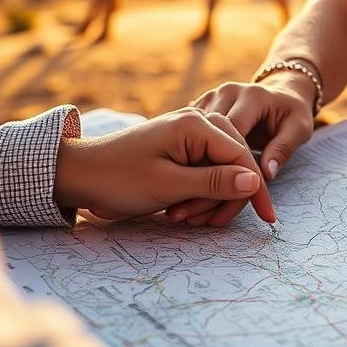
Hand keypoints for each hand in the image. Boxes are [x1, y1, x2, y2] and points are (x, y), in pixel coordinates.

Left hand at [54, 108, 275, 223]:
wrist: (78, 174)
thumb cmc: (119, 178)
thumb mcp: (169, 185)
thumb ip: (214, 182)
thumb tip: (254, 181)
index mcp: (197, 124)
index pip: (241, 156)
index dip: (256, 189)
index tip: (268, 218)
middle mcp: (197, 121)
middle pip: (235, 160)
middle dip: (228, 196)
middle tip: (206, 225)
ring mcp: (188, 132)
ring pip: (222, 167)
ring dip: (211, 198)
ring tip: (185, 220)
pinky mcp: (180, 146)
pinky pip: (205, 169)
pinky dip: (200, 192)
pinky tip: (184, 211)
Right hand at [168, 76, 315, 224]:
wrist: (282, 91)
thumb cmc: (294, 112)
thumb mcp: (299, 128)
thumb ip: (283, 149)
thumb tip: (267, 175)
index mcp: (251, 96)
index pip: (236, 133)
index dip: (234, 168)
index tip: (234, 198)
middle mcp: (226, 93)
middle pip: (210, 136)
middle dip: (207, 174)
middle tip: (207, 209)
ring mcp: (210, 97)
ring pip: (195, 139)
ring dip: (193, 172)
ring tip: (191, 206)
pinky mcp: (200, 107)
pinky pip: (192, 137)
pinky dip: (190, 162)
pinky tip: (189, 189)